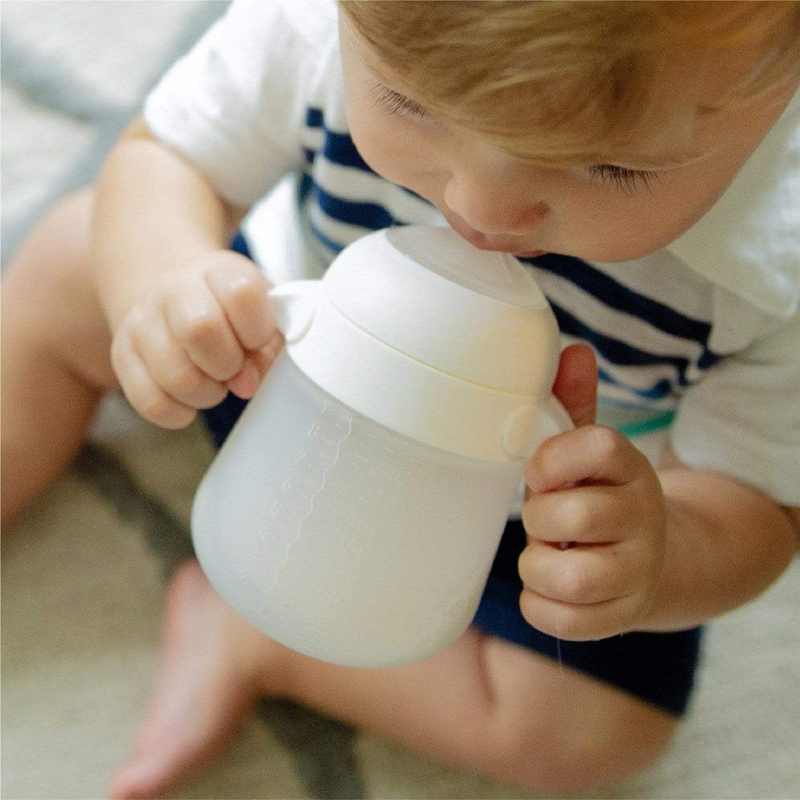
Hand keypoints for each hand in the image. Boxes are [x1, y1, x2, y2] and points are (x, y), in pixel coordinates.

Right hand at [110, 250, 283, 427]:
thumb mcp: (261, 314)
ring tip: (213, 382)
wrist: (175, 292)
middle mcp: (174, 288)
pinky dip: (178, 412)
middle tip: (233, 368)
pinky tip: (189, 400)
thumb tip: (246, 382)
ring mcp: (142, 320)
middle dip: (228, 365)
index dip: (258, 330)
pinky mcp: (122, 353)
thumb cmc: (229, 310)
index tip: (257, 341)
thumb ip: (268, 348)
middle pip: (201, 332)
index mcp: (218, 271)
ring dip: (207, 394)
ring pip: (177, 377)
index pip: (242, 295)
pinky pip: (150, 402)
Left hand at [517, 345, 666, 639]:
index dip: (554, 458)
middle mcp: (642, 518)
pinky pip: (560, 618)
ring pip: (569, 576)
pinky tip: (549, 584)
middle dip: (539, 518)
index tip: (537, 471)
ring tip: (547, 552)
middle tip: (544, 517)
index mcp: (629, 466)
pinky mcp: (621, 617)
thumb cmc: (594, 496)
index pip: (597, 446)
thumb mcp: (586, 452)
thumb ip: (572, 405)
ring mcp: (637, 572)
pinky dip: (539, 603)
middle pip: (573, 516)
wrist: (648, 558)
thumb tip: (573, 351)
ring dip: (538, 564)